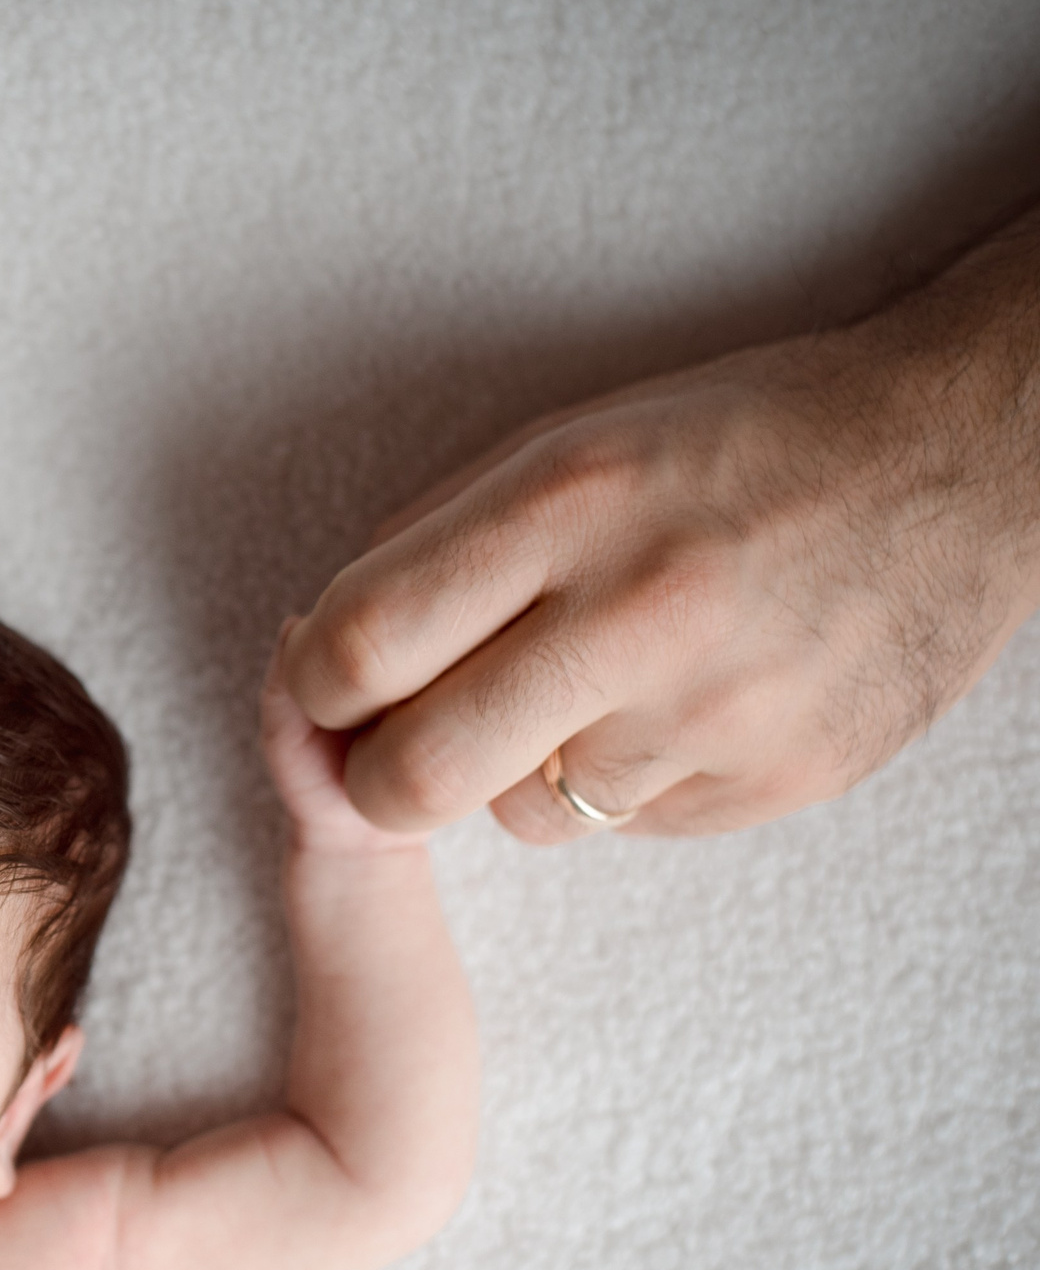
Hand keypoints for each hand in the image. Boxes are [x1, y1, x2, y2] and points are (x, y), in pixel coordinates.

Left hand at [279, 216, 1039, 841]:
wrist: (960, 458)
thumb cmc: (734, 443)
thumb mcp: (566, 441)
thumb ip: (430, 542)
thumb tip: (320, 649)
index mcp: (563, 504)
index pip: (358, 647)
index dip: (310, 687)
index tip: (323, 685)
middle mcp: (636, 614)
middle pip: (410, 779)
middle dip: (376, 775)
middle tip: (399, 739)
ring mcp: (714, 713)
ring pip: (518, 818)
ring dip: (514, 773)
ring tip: (585, 687)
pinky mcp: (777, 781)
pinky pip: (623, 828)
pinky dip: (618, 783)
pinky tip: (673, 703)